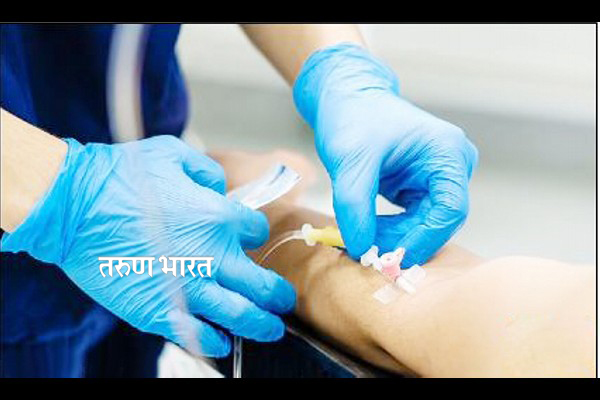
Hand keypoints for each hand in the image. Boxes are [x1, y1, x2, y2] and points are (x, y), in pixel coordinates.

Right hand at [2, 135, 295, 356]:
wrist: (74, 206)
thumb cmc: (121, 177)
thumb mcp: (174, 154)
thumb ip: (208, 173)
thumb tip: (220, 190)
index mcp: (219, 218)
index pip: (257, 232)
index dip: (253, 234)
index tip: (244, 238)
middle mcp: (213, 257)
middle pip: (264, 286)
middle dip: (279, 296)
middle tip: (284, 301)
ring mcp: (188, 289)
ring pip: (242, 317)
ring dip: (262, 326)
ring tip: (271, 329)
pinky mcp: (159, 312)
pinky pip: (199, 336)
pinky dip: (216, 342)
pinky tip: (222, 342)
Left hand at [294, 43, 477, 265]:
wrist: (345, 98)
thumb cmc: (352, 116)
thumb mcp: (350, 161)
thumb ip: (355, 206)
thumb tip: (361, 248)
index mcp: (447, 152)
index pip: (451, 210)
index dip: (424, 239)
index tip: (392, 256)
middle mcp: (451, 165)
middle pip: (439, 221)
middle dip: (403, 240)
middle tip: (367, 251)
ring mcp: (437, 177)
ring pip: (424, 225)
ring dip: (394, 237)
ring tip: (360, 236)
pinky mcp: (420, 186)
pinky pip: (412, 220)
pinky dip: (390, 229)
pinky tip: (366, 228)